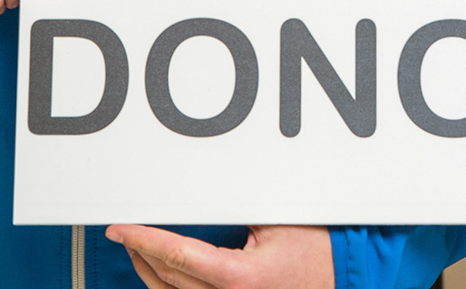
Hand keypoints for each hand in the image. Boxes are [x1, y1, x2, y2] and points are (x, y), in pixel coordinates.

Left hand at [105, 224, 334, 288]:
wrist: (344, 275)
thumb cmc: (319, 248)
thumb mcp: (277, 217)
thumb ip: (238, 205)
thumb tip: (205, 187)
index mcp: (238, 278)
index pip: (176, 255)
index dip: (143, 239)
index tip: (121, 228)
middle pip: (168, 278)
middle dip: (141, 252)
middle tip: (124, 232)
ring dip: (151, 273)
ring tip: (139, 250)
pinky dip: (172, 287)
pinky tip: (165, 274)